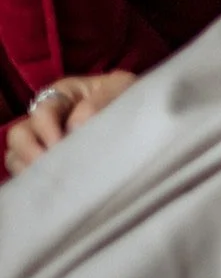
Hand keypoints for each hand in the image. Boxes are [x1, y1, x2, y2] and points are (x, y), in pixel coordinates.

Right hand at [3, 71, 136, 176]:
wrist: (147, 117)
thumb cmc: (131, 96)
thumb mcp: (122, 87)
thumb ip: (102, 99)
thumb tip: (76, 124)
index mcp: (63, 95)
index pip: (42, 110)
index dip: (46, 127)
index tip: (61, 142)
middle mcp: (48, 119)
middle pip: (19, 135)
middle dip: (30, 152)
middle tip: (53, 166)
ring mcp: (45, 143)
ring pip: (16, 157)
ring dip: (30, 170)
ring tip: (51, 181)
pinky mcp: (51, 165)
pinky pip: (28, 176)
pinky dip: (34, 183)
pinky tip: (52, 190)